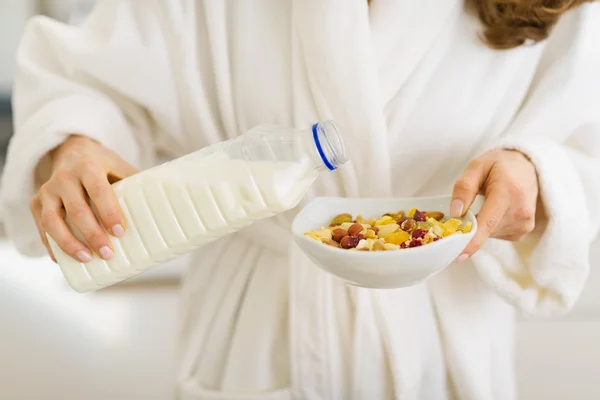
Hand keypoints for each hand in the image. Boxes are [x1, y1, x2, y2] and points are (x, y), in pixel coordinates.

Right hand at [30, 135, 138, 262]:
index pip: (99, 191)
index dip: (109, 212)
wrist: (71, 150)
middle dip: (92, 234)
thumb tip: (164, 207)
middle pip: (76, 210)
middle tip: (108, 253)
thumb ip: (136, 183)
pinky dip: (51, 245)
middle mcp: (64, 177)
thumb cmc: (103, 164)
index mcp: (88, 166)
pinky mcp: (36, 201)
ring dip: (68, 243)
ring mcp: (47, 190)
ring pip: (52, 221)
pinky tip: (63, 260)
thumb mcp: (120, 166)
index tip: (120, 232)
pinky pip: (41, 227)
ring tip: (86, 259)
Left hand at [451, 149, 538, 262]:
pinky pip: (496, 234)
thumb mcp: (477, 166)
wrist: (528, 167)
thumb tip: (455, 212)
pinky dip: (489, 226)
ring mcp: (524, 223)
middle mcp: (520, 211)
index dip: (472, 241)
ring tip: (485, 203)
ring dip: (479, 225)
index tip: (458, 256)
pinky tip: (493, 211)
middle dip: (468, 227)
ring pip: (489, 234)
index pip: (488, 222)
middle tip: (462, 210)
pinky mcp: (523, 231)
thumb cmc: (500, 165)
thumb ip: (464, 187)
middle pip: (485, 230)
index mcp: (508, 192)